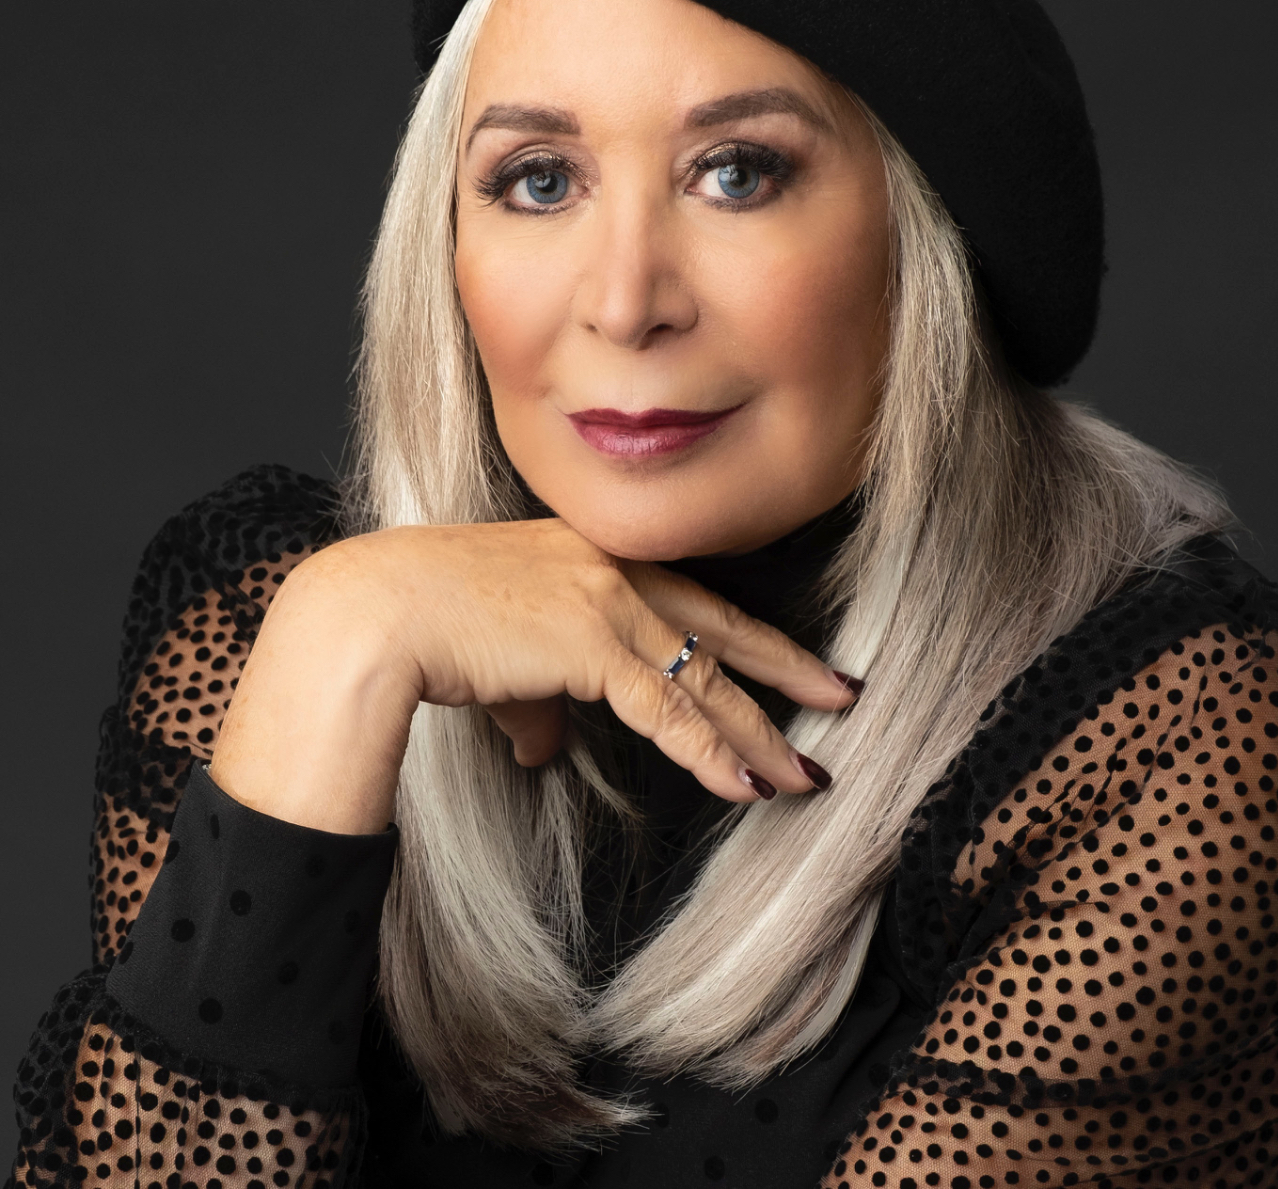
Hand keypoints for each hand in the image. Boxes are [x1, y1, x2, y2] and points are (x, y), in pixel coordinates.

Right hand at [209, 519, 855, 833]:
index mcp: (592, 558)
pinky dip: (711, 751)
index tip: (784, 662)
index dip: (741, 634)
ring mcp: (605, 600)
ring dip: (759, 731)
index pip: (687, 599)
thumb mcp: (498, 659)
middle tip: (840, 694)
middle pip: (721, 624)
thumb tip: (547, 748)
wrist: (373, 612)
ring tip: (805, 775)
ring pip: (705, 675)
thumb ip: (537, 699)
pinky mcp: (591, 642)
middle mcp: (611, 568)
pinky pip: (668, 708)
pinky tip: (747, 784)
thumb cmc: (420, 626)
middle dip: (786, 666)